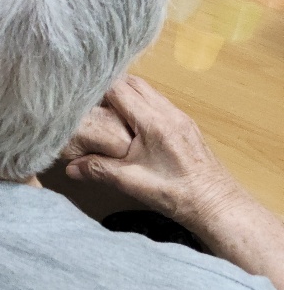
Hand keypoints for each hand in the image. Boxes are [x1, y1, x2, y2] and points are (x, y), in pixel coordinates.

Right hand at [64, 76, 239, 227]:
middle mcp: (169, 112)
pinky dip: (140, 102)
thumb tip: (69, 168)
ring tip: (105, 109)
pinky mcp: (186, 125)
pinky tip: (130, 121)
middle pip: (133, 82)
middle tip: (89, 100)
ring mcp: (180, 116)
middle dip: (109, 86)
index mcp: (154, 122)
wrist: (219, 207)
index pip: (119, 87)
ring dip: (126, 93)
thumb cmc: (178, 195)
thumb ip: (99, 170)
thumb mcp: (133, 183)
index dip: (96, 88)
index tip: (79, 95)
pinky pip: (158, 101)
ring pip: (147, 90)